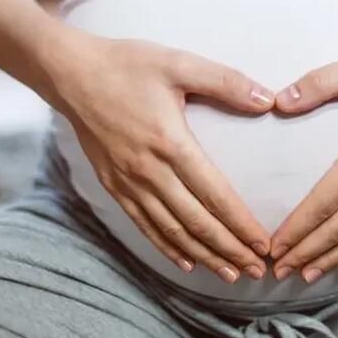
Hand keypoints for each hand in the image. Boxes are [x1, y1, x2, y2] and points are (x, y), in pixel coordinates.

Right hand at [56, 33, 274, 282]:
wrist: (69, 73)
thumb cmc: (126, 65)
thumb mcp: (179, 63)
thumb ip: (226, 82)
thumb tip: (268, 100)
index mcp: (170, 143)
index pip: (214, 195)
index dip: (241, 224)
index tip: (264, 245)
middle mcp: (149, 171)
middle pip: (196, 222)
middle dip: (229, 249)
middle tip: (257, 270)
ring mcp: (128, 182)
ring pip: (171, 230)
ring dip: (202, 255)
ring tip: (229, 274)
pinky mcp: (112, 185)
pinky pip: (143, 224)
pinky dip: (166, 246)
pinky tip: (184, 261)